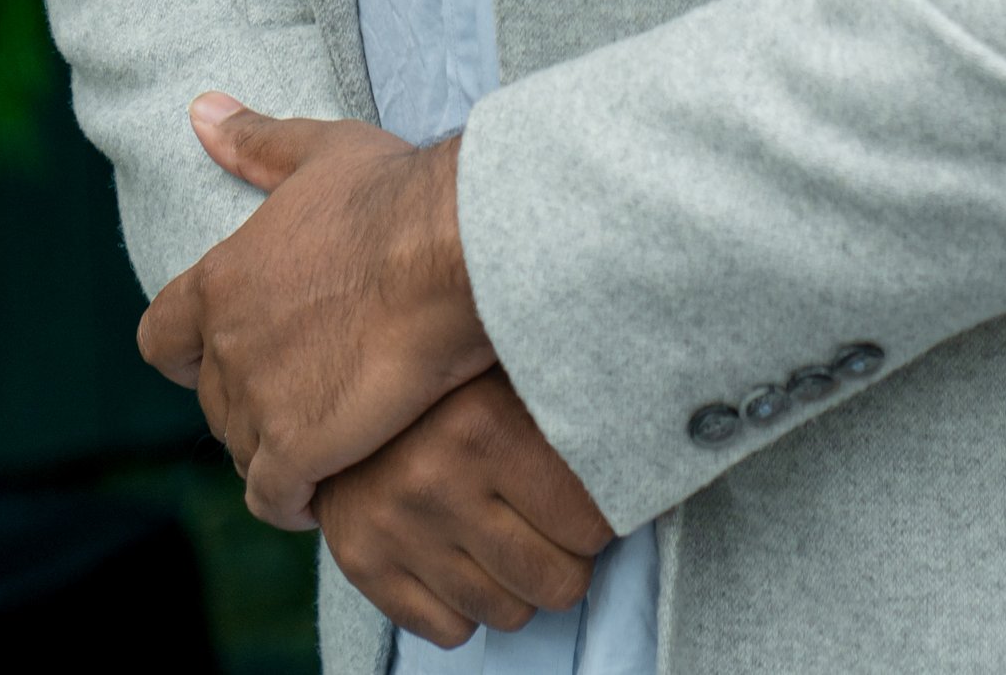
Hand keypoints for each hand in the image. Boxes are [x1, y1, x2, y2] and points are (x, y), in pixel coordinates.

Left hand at [137, 95, 494, 522]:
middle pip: (213, 400)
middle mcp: (225, 345)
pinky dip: (296, 499)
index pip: (161, 338)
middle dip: (252, 401)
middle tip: (308, 392)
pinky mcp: (297, 451)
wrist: (450, 253)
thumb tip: (199, 111)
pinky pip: (274, 497)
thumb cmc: (395, 196)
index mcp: (220, 279)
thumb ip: (255, 142)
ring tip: (327, 440)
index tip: (223, 355)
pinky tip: (331, 487)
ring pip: (244, 451)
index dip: (189, 353)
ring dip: (278, 450)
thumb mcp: (321, 153)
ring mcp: (257, 402)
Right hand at [318, 373, 614, 648]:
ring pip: (508, 614)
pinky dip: (467, 608)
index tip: (588, 502)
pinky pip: (452, 632)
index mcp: (485, 422)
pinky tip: (462, 558)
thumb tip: (657, 448)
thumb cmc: (454, 387)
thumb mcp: (511, 374)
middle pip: (556, 582)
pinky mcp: (364, 565)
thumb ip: (568, 407)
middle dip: (566, 563)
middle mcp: (436, 478)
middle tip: (554, 531)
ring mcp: (396, 528)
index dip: (598, 520)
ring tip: (508, 540)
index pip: (591, 524)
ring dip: (519, 587)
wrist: (348, 396)